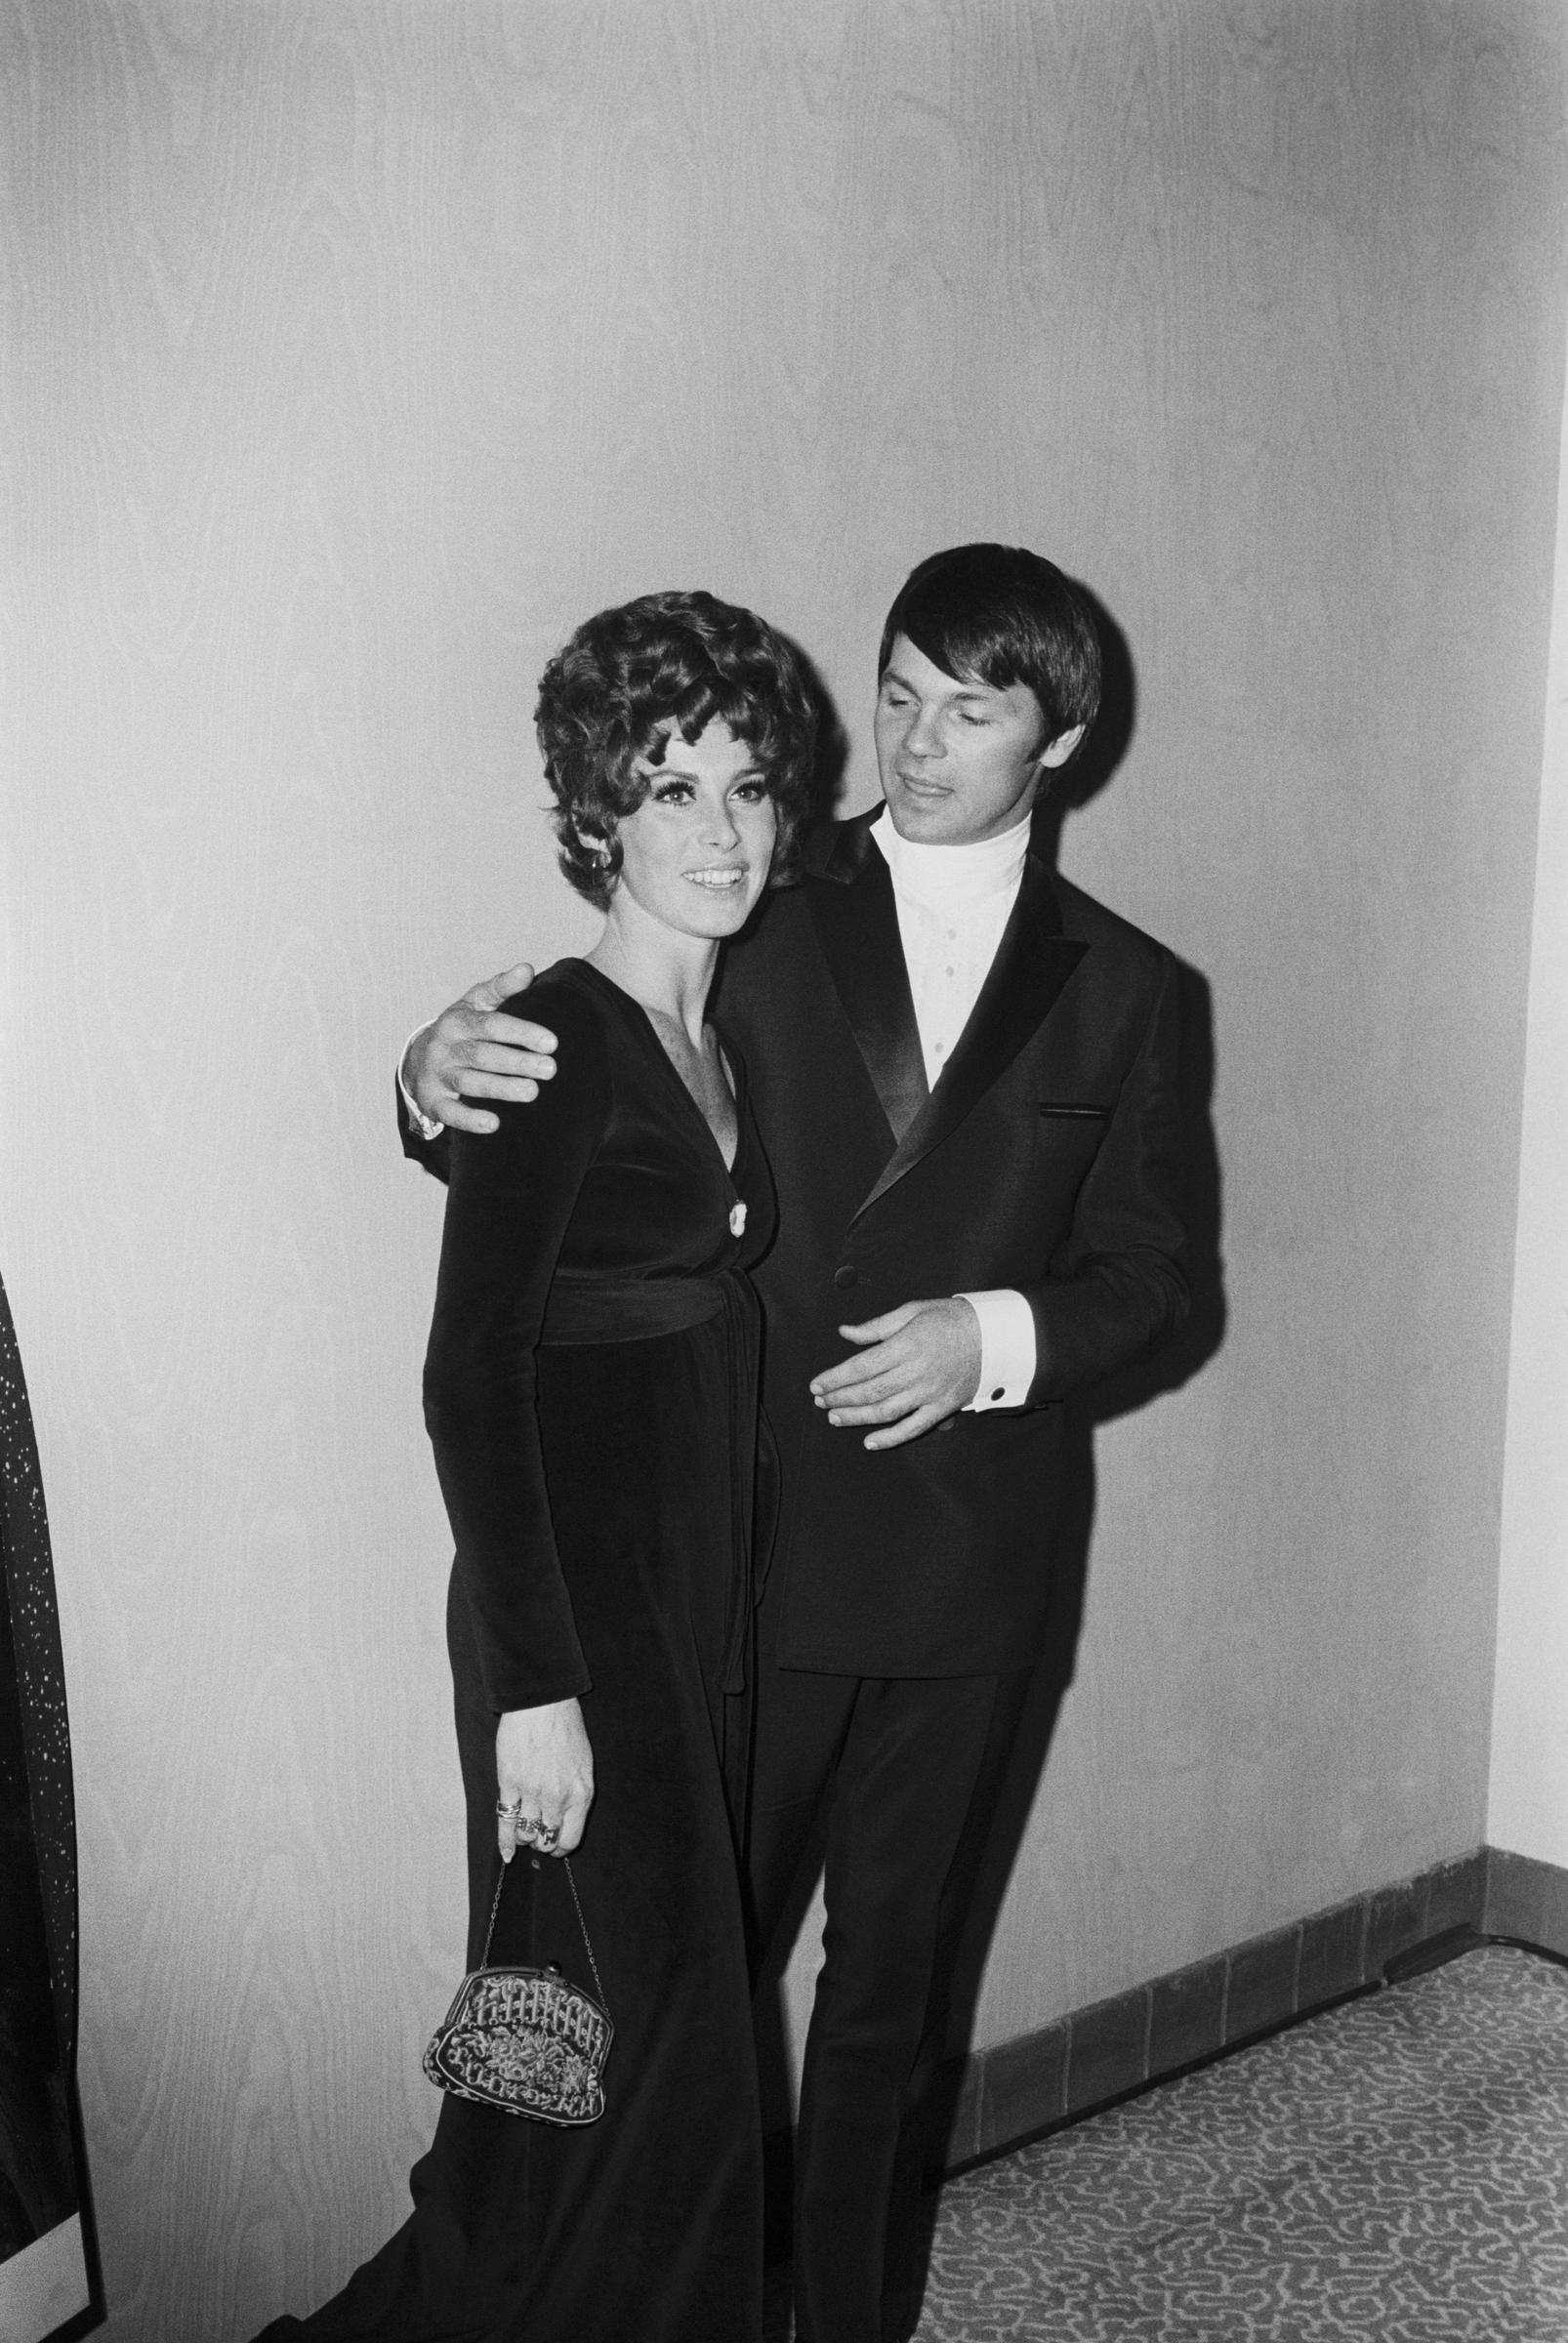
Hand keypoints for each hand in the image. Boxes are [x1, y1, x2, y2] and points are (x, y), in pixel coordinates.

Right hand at [405, 963, 558, 1135]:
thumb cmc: (460, 1029)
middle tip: (550, 1069)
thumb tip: (526, 969)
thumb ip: (502, 988)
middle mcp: (446, 1047)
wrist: (418, 1060)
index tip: (552, 1042)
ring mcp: (438, 1075)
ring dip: (501, 1088)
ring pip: (470, 1082)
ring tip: (532, 1092)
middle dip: (518, 1062)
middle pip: (484, 1055)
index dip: (521, 1032)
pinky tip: (493, 1124)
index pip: (491, 1025)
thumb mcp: (476, 1004)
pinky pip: (450, 1113)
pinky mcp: (433, 1102)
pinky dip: (470, 1119)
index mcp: (458, 1020)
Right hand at [496, 1698, 593, 1860]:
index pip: (571, 1839)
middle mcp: (557, 1799)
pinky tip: (507, 1853)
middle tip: (538, 1835)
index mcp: (581, 1794)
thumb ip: (575, 1792)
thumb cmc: (565, 1728)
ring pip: (526, 1834)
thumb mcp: (583, 1764)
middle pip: (547, 1840)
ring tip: (524, 1828)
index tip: (555, 1845)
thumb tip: (565, 1815)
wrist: (543, 1705)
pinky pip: (505, 1821)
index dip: (561, 1847)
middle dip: (542, 1842)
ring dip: (524, 1836)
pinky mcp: (509, 1783)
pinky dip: (505, 1841)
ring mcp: (532, 1793)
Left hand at [809, 1297, 981, 1450]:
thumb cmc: (951, 1319)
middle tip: (820, 1402)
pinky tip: (870, 1442)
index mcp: (906, 1345)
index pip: (861, 1367)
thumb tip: (845, 1333)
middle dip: (840, 1399)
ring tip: (835, 1418)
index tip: (816, 1385)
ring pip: (885, 1412)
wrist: (994, 1336)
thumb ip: (876, 1326)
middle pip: (869, 1391)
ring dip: (856, 1418)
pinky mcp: (942, 1408)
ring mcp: (929, 1393)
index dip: (835, 1378)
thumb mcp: (913, 1311)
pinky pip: (913, 1428)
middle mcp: (915, 1372)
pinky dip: (890, 1438)